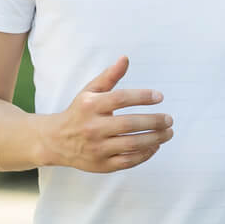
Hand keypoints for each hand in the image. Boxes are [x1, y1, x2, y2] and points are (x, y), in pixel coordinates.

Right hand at [48, 55, 171, 172]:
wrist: (55, 141)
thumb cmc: (78, 113)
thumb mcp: (89, 92)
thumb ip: (109, 76)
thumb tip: (125, 59)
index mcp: (89, 106)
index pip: (120, 99)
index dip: (142, 97)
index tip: (159, 97)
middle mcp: (92, 127)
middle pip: (129, 124)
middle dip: (154, 121)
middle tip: (169, 119)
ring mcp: (97, 148)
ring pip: (132, 144)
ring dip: (155, 138)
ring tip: (168, 133)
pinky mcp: (101, 165)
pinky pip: (128, 161)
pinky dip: (145, 154)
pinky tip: (155, 145)